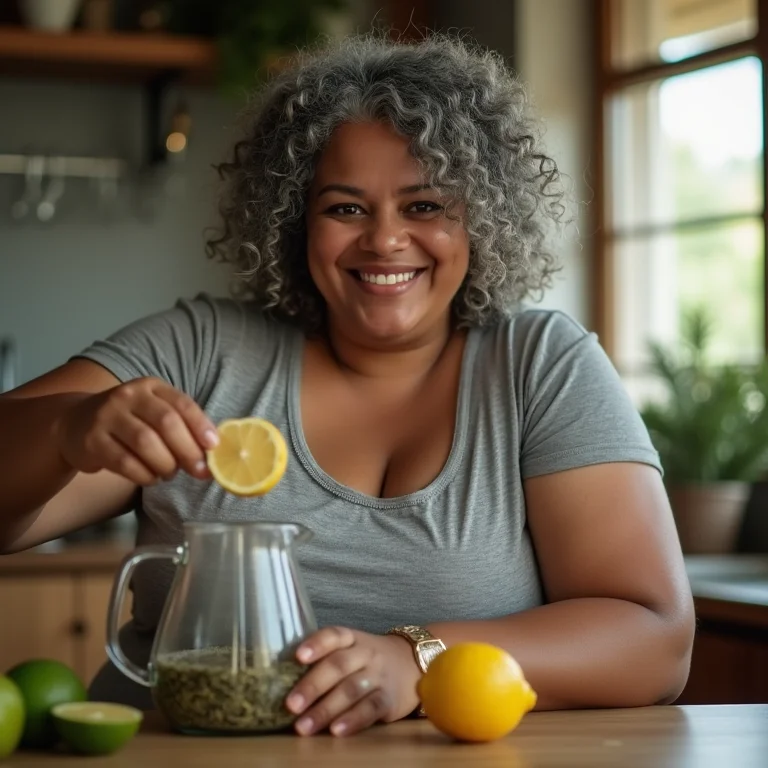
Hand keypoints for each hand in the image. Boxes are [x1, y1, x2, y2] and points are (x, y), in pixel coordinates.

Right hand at [54, 377, 217, 484]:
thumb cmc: (128, 422)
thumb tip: (213, 452)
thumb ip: (181, 426)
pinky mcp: (92, 440)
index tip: (214, 447)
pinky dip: (144, 475)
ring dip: (166, 464)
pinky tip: (151, 478)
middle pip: (166, 423)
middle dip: (188, 451)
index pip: (182, 404)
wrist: (76, 423)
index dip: (201, 426)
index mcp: (151, 387)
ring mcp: (107, 416)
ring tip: (170, 473)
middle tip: (199, 471)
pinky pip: (125, 462)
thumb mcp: (154, 413)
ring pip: (146, 443)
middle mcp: (129, 396)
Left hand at [285, 627, 421, 736]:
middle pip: (337, 666)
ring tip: (304, 726)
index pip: (333, 635)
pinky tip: (336, 731)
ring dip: (326, 709)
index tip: (297, 656)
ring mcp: (378, 675)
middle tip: (290, 705)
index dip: (316, 644)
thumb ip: (325, 658)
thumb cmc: (368, 659)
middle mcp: (365, 654)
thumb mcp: (351, 648)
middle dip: (312, 686)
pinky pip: (370, 708)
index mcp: (351, 638)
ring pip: (351, 690)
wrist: (413, 662)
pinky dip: (353, 720)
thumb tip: (281, 679)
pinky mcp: (389, 698)